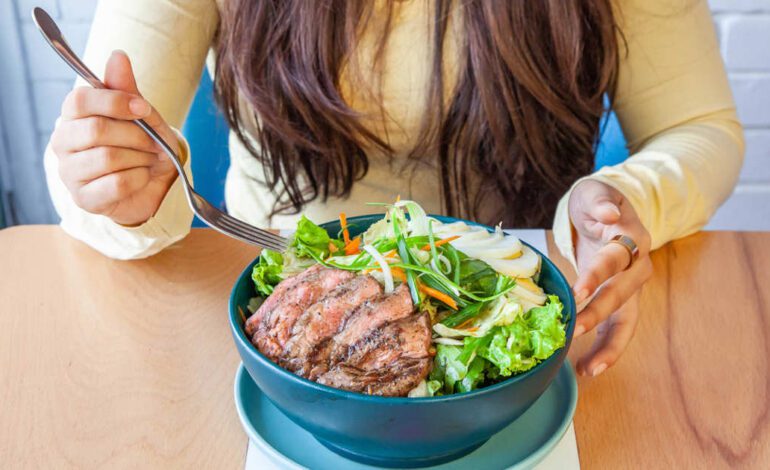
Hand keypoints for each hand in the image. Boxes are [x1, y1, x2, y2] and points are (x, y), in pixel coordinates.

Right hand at [50, 50, 178, 225]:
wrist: (155, 186)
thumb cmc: (143, 146)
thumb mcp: (142, 115)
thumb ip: (127, 89)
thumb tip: (117, 56)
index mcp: (73, 116)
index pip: (79, 100)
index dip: (115, 102)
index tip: (143, 108)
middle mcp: (63, 143)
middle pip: (96, 130)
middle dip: (136, 135)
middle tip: (153, 142)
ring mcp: (70, 173)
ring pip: (107, 158)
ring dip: (140, 158)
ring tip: (148, 160)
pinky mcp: (84, 199)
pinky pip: (116, 184)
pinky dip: (139, 179)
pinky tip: (141, 177)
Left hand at [568, 179, 652, 376]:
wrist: (609, 210)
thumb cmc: (598, 202)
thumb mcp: (596, 192)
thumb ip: (600, 202)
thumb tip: (609, 214)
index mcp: (632, 239)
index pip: (614, 259)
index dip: (596, 275)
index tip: (577, 292)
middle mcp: (637, 267)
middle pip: (620, 295)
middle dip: (596, 315)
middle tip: (572, 331)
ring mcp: (632, 288)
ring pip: (626, 322)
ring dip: (608, 347)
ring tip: (587, 370)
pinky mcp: (621, 302)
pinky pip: (617, 329)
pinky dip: (604, 350)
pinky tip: (586, 368)